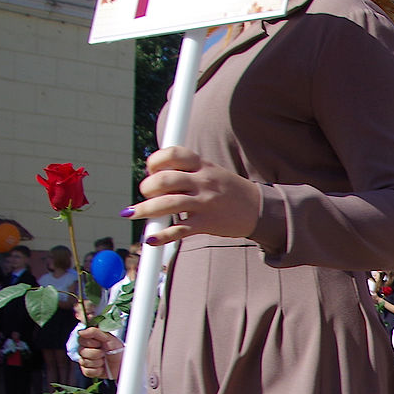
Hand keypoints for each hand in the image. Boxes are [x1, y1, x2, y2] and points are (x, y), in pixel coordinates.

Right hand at [77, 328, 123, 380]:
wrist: (123, 364)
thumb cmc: (117, 351)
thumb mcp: (109, 338)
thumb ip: (95, 332)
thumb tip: (81, 332)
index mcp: (90, 340)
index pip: (82, 340)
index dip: (92, 343)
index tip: (101, 343)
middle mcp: (86, 350)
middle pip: (82, 351)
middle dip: (96, 353)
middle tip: (104, 353)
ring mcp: (85, 361)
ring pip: (85, 362)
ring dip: (98, 362)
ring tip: (104, 360)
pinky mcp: (87, 371)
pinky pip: (88, 371)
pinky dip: (97, 371)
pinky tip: (102, 368)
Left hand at [128, 146, 261, 244]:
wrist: (259, 210)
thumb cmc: (229, 191)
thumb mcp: (211, 173)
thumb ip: (186, 173)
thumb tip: (154, 182)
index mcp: (203, 165)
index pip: (173, 154)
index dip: (155, 161)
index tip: (151, 170)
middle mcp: (203, 181)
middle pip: (164, 180)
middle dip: (147, 188)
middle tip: (146, 195)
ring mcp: (205, 203)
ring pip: (167, 204)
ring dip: (145, 210)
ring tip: (134, 213)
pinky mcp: (207, 223)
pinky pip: (179, 230)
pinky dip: (162, 236)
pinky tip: (151, 239)